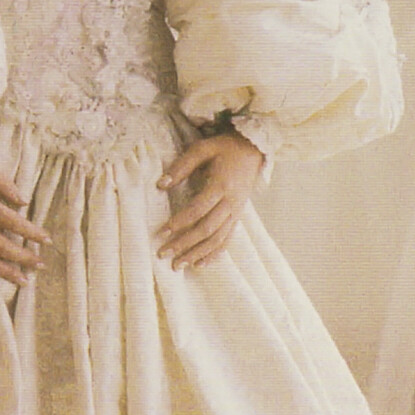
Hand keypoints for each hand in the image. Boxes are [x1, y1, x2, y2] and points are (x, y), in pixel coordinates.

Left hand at [156, 128, 263, 270]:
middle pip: (207, 229)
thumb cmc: (224, 148)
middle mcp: (230, 203)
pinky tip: (199, 264)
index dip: (179, 222)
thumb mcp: (202, 148)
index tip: (161, 232)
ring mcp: (236, 212)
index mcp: (221, 185)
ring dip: (197, 254)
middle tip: (163, 254)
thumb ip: (181, 166)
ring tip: (178, 265)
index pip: (198, 209)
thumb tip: (160, 184)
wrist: (253, 150)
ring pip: (217, 239)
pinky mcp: (238, 217)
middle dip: (184, 244)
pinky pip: (227, 240)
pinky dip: (214, 254)